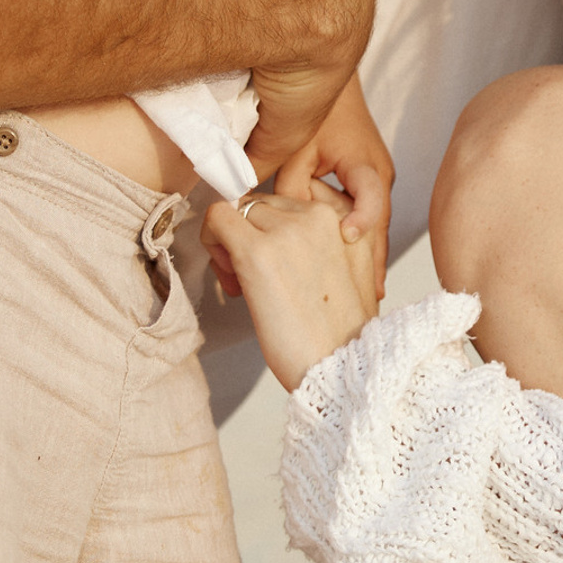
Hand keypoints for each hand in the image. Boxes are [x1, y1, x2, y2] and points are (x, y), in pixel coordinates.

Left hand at [203, 182, 380, 391]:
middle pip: (264, 203)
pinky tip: (230, 276)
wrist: (340, 367)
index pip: (297, 195)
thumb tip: (279, 232)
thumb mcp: (350, 272)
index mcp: (350, 217)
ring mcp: (288, 229)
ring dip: (232, 242)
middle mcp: (321, 213)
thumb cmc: (340, 334)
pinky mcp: (257, 250)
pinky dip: (212, 241)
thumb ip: (325, 241)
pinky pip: (217, 218)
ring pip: (238, 209)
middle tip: (253, 277)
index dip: (278, 223)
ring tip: (244, 283)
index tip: (279, 255)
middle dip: (252, 234)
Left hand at [272, 75, 393, 296]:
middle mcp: (378, 177)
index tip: (347, 237)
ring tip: (368, 298)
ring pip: (374, 227)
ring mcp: (377, 182)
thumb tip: (265, 220)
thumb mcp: (296, 147)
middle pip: (378, 227)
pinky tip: (356, 272)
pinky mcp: (367, 184)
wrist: (330, 76)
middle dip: (372, 265)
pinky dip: (361, 244)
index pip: (372, 196)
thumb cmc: (315, 107)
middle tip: (368, 302)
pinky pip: (366, 220)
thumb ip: (285, 185)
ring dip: (369, 260)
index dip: (362, 218)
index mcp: (364, 164)